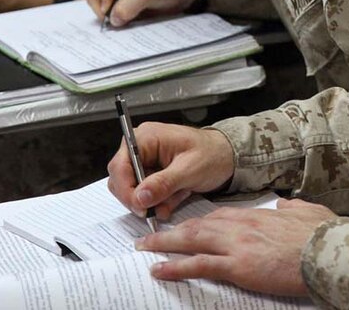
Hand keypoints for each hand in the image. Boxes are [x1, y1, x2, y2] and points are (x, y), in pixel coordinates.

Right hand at [84, 0, 199, 26]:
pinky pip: (106, 7)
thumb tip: (113, 18)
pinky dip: (113, 15)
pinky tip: (126, 17)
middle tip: (117, 16)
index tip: (114, 5)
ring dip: (108, 12)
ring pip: (96, 0)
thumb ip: (130, 4)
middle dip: (102, 5)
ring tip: (125, 16)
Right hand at [107, 123, 234, 220]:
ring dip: (154, 201)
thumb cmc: (212, 153)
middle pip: (122, 180)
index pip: (119, 166)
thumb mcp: (190, 169)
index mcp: (145, 138)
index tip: (140, 207)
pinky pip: (147, 195)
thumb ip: (163, 183)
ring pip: (134, 191)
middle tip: (157, 210)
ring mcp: (146, 162)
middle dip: (140, 199)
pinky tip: (179, 196)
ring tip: (176, 198)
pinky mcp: (152, 175)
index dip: (126, 189)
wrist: (228, 157)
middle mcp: (140, 148)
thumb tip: (140, 197)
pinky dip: (162, 201)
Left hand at [136, 199, 336, 295]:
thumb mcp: (308, 212)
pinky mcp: (238, 265)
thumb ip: (293, 209)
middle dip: (172, 231)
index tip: (186, 226)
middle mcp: (242, 225)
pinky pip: (198, 264)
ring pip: (192, 240)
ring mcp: (237, 244)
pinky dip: (175, 266)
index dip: (199, 222)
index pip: (220, 216)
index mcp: (258, 215)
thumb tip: (285, 206)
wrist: (329, 250)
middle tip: (150, 236)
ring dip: (165, 244)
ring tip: (144, 249)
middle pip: (199, 225)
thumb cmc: (323, 234)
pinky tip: (158, 269)